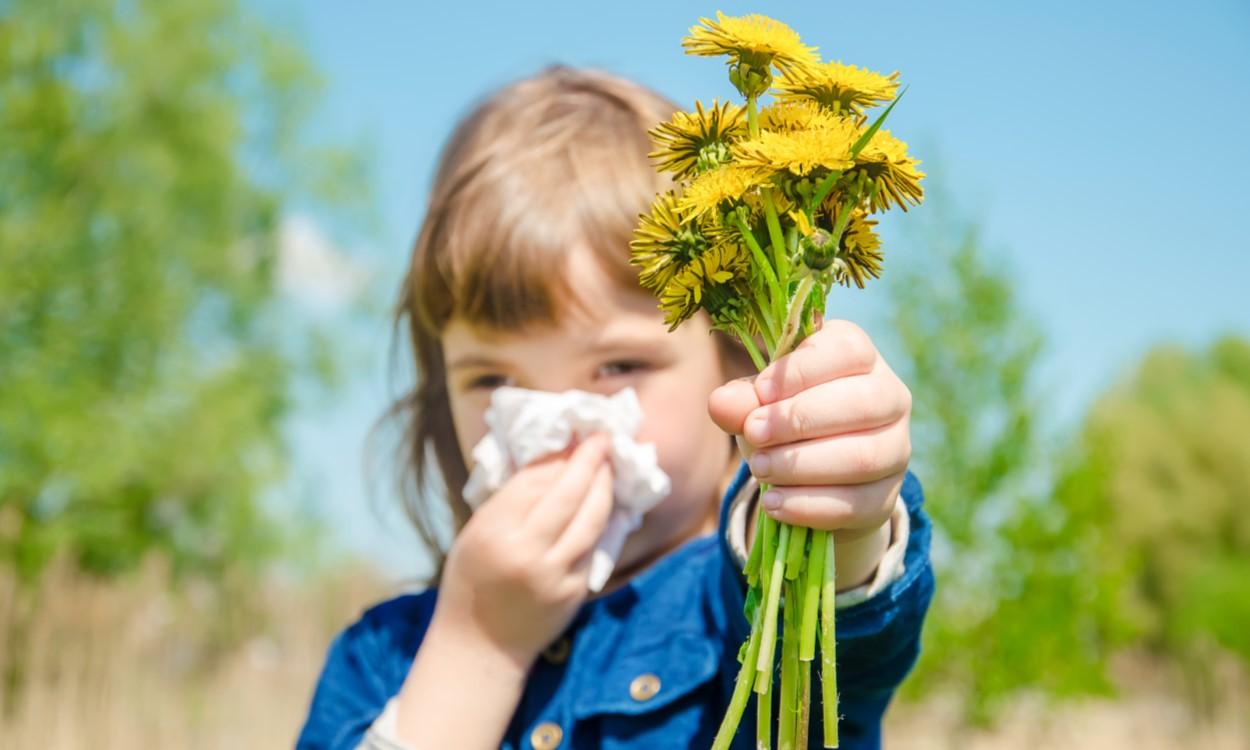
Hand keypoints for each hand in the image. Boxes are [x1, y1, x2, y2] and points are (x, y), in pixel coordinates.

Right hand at [432, 433, 614, 666]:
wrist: (481, 646)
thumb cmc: (471, 582)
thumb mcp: (476, 534)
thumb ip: (510, 501)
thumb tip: (551, 461)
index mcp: (493, 531)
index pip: (534, 480)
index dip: (558, 455)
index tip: (575, 436)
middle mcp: (526, 551)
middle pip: (568, 493)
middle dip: (590, 460)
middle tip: (603, 439)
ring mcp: (555, 574)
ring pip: (591, 519)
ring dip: (604, 487)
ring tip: (609, 466)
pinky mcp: (575, 591)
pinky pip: (593, 546)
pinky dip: (601, 521)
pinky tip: (604, 504)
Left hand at [708, 320, 910, 546]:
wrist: (811, 475)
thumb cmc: (785, 418)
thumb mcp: (761, 402)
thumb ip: (742, 399)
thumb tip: (720, 404)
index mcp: (860, 357)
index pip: (848, 350)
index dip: (803, 370)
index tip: (761, 392)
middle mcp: (890, 397)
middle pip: (863, 403)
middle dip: (799, 419)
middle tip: (754, 433)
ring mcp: (896, 448)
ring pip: (863, 457)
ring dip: (802, 465)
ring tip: (759, 469)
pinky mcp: (886, 496)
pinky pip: (857, 504)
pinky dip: (809, 505)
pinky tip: (774, 502)